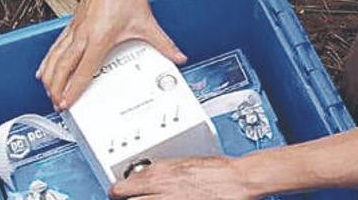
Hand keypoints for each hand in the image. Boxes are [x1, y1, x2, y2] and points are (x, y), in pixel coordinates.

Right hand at [36, 0, 186, 109]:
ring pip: (55, 58)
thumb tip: (177, 56)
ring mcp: (75, 29)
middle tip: (57, 104)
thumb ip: (163, 43)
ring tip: (47, 92)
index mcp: (99, 38)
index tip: (67, 103)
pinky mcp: (73, 23)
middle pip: (63, 68)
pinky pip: (56, 46)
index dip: (74, 89)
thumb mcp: (146, 23)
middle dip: (57, 89)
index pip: (83, 71)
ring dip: (49, 77)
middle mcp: (83, 35)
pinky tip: (44, 68)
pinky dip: (48, 60)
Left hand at [110, 157, 257, 199]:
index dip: (120, 191)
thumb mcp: (185, 162)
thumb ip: (164, 170)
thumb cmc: (219, 170)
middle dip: (123, 199)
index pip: (121, 186)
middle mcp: (158, 186)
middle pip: (121, 198)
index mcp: (159, 171)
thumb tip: (151, 176)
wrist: (237, 180)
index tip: (121, 193)